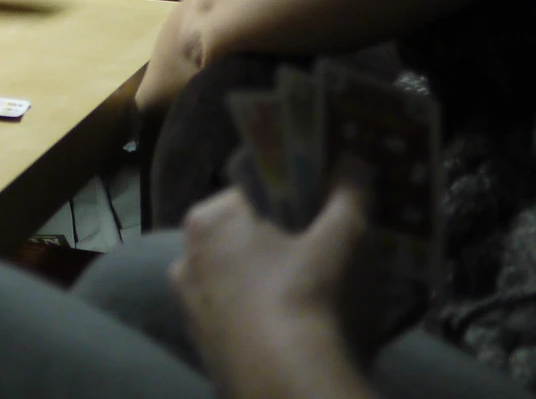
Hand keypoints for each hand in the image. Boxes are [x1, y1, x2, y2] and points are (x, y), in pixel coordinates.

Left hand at [172, 172, 379, 397]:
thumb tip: (350, 159)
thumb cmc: (311, 298)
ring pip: (239, 282)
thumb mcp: (344, 240)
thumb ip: (347, 196)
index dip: (294, 193)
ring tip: (317, 297)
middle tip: (325, 252)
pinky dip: (263, 322)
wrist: (290, 391)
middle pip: (243, 237)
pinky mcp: (204, 351)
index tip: (325, 204)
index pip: (253, 191)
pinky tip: (298, 333)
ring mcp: (190, 309)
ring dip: (269, 284)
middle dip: (281, 242)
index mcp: (209, 220)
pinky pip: (239, 322)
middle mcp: (185, 258)